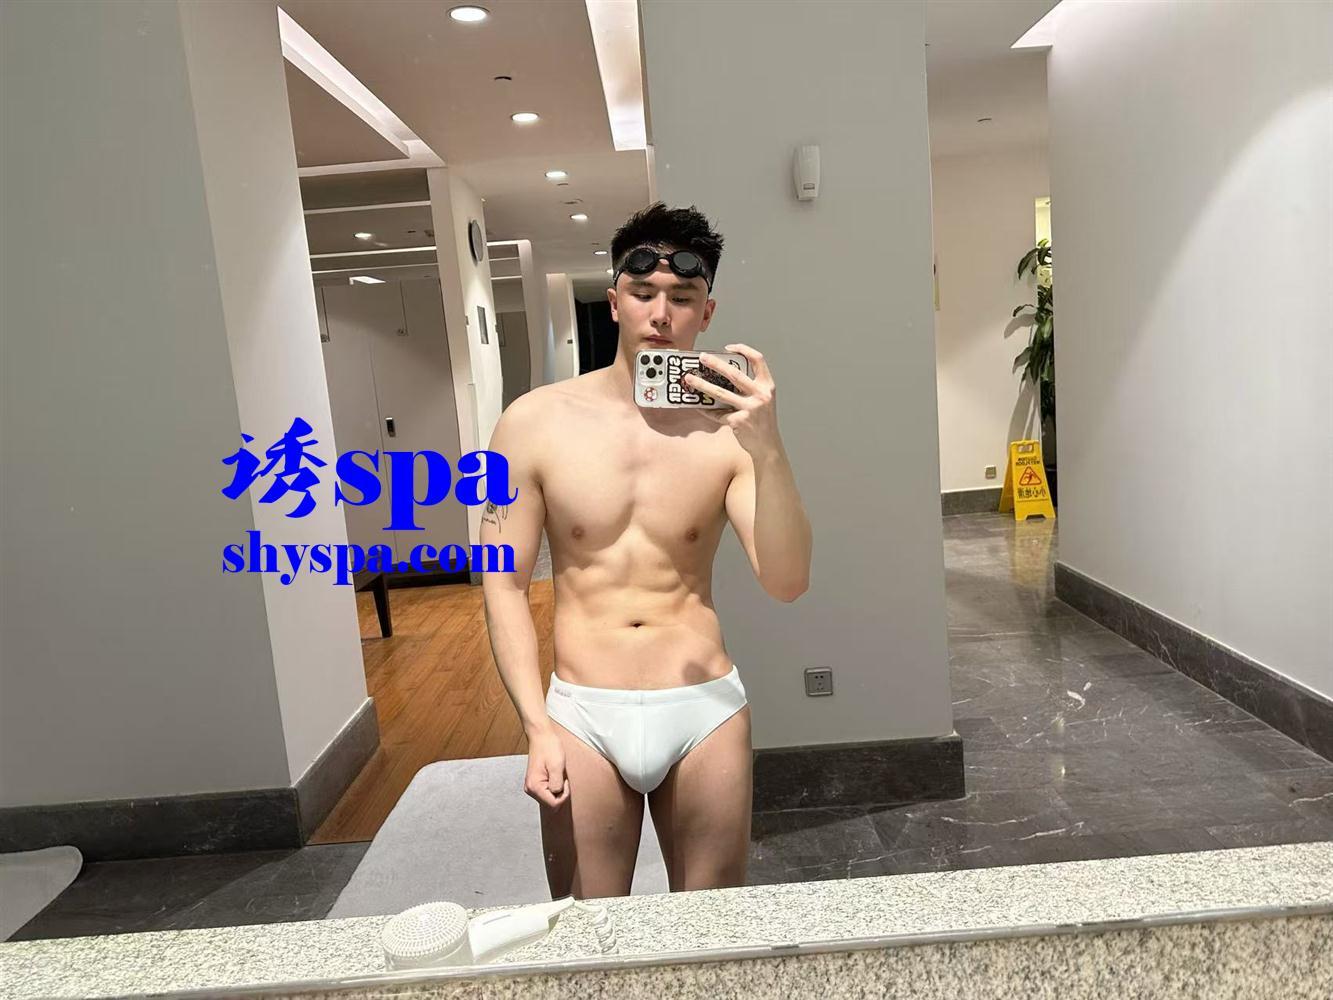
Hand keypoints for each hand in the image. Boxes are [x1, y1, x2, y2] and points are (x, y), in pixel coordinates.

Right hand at [524, 729, 569, 807]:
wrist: (541, 736)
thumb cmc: (549, 747)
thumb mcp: (557, 766)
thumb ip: (557, 784)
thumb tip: (557, 797)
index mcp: (534, 787)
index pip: (554, 804)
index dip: (564, 794)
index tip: (564, 780)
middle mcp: (530, 789)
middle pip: (551, 804)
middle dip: (560, 792)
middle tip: (560, 776)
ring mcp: (531, 787)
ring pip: (550, 799)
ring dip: (557, 789)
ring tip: (556, 774)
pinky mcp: (535, 783)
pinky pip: (547, 792)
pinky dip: (554, 786)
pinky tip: (553, 775)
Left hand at [682, 343, 781, 457]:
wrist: (767, 445)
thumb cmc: (763, 421)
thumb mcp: (763, 400)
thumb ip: (751, 387)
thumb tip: (723, 375)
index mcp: (767, 386)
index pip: (758, 360)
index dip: (743, 350)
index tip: (728, 348)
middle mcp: (760, 395)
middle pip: (735, 374)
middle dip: (715, 364)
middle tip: (702, 358)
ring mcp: (750, 409)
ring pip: (721, 393)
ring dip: (702, 384)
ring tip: (690, 379)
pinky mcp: (739, 421)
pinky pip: (718, 413)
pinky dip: (707, 410)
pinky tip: (699, 406)